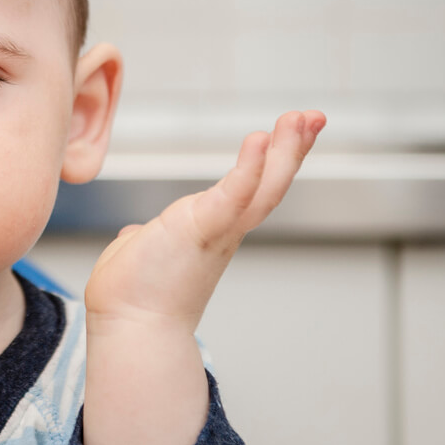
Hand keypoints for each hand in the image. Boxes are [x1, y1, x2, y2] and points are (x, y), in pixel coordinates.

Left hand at [79, 110, 324, 444]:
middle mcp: (224, 232)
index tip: (289, 131)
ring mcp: (216, 232)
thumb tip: (134, 237)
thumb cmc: (133, 296)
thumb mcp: (140, 253)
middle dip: (293, 148)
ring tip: (299, 119)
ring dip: (284, 151)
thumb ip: (144, 239)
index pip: (251, 189)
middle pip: (271, 184)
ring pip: (263, 188)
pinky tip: (259, 138)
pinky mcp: (200, 230)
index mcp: (211, 231)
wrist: (130, 329)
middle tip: (314, 116)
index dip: (272, 161)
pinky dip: (249, 167)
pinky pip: (231, 195)